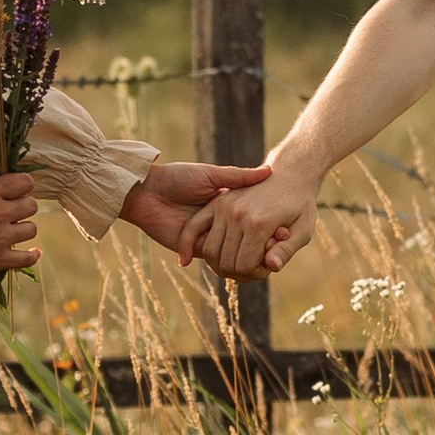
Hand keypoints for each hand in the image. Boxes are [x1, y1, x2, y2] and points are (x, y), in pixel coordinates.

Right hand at [0, 170, 40, 280]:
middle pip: (31, 205)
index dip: (23, 186)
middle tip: (13, 213)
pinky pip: (27, 258)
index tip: (18, 191)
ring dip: (23, 230)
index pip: (24, 182)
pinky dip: (32, 255)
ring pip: (31, 229)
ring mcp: (1, 237)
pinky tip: (33, 252)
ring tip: (12, 232)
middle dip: (24, 207)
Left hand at [117, 158, 270, 261]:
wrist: (147, 192)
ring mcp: (208, 238)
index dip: (270, 225)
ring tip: (269, 257)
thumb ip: (238, 177)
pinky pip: (217, 261)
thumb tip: (268, 171)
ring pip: (236, 253)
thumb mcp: (212, 175)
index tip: (287, 227)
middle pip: (248, 240)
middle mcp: (219, 224)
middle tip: (282, 244)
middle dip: (265, 244)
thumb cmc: (179, 178)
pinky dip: (232, 263)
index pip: (254, 220)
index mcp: (225, 205)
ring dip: (251, 256)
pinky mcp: (195, 250)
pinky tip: (249, 263)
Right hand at [184, 161, 317, 277]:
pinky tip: (186, 259)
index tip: (267, 268)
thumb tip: (271, 267)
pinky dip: (188, 246)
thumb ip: (287, 250)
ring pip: (209, 251)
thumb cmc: (301, 204)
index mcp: (259, 224)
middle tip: (255, 267)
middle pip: (226, 263)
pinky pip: (194, 229)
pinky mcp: (215, 202)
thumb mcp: (304, 229)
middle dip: (240, 272)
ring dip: (220, 264)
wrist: (292, 173)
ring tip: (239, 261)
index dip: (255, 274)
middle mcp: (237, 216)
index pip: (244, 266)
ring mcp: (223, 207)